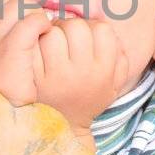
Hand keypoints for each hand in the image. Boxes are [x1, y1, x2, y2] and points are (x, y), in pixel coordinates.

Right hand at [0, 0, 54, 106]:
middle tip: (41, 31)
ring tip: (44, 36)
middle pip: (14, 1)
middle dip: (31, 12)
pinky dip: (45, 26)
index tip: (30, 28)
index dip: (20, 11)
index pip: (2, 2)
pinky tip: (47, 39)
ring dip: (39, 18)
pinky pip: (34, 20)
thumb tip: (12, 21)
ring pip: (25, 6)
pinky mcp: (11, 45)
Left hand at [33, 16, 130, 133]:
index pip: (103, 29)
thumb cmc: (89, 98)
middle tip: (65, 37)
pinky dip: (36, 44)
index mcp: (104, 71)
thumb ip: (120, 57)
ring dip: (52, 34)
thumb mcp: (114, 83)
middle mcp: (83, 72)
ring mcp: (58, 75)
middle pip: (77, 27)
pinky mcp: (36, 78)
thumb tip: (112, 32)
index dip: (93, 27)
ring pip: (54, 34)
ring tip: (53, 44)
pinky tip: (40, 53)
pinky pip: (34, 46)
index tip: (86, 38)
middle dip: (70, 27)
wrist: (64, 127)